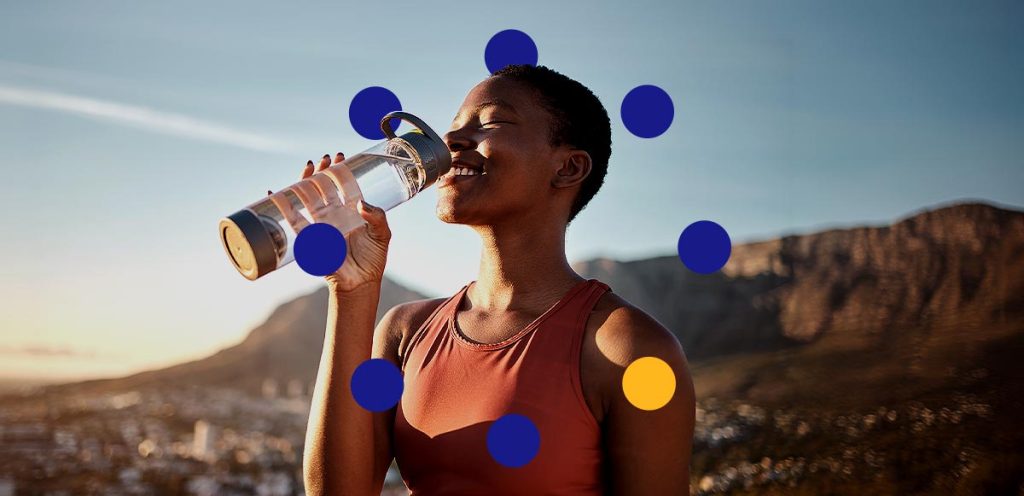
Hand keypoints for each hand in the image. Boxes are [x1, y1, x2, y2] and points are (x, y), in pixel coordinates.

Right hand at [293, 153, 390, 292]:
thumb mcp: (382, 235)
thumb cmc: (373, 259)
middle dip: (322, 172)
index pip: (343, 185)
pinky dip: (284, 207)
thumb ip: (377, 218)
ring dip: (305, 182)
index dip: (340, 171)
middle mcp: (335, 214)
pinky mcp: (311, 238)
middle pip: (323, 187)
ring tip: (307, 168)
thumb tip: (361, 203)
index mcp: (352, 211)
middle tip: (323, 159)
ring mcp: (321, 224)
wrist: (361, 282)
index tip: (339, 158)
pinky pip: (295, 221)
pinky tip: (276, 193)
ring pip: (309, 198)